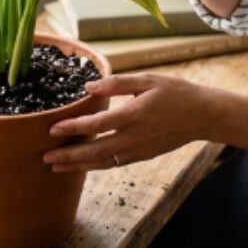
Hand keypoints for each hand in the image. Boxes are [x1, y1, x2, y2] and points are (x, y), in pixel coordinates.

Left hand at [43, 74, 209, 171]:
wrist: (202, 116)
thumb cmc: (175, 93)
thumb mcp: (147, 80)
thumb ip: (116, 83)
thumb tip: (88, 86)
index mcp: (134, 115)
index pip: (97, 124)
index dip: (73, 127)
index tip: (52, 129)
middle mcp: (134, 137)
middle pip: (95, 151)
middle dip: (68, 156)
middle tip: (45, 157)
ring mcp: (138, 150)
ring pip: (102, 162)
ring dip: (78, 166)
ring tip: (55, 167)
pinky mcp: (142, 156)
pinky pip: (114, 164)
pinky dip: (95, 166)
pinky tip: (81, 165)